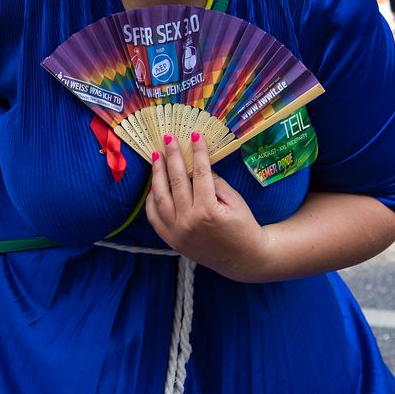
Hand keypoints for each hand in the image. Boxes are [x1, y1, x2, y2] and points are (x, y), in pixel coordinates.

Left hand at [145, 133, 267, 281]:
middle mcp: (188, 221)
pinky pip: (154, 217)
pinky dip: (152, 199)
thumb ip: (215, 181)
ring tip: (157, 156)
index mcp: (208, 211)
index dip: (198, 152)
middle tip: (169, 138)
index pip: (200, 173)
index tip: (194, 135)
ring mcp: (176, 232)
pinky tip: (154, 185)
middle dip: (173, 156)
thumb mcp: (233, 200)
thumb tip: (197, 164)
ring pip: (160, 197)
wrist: (242, 258)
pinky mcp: (171, 240)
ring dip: (157, 174)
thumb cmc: (243, 226)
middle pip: (176, 181)